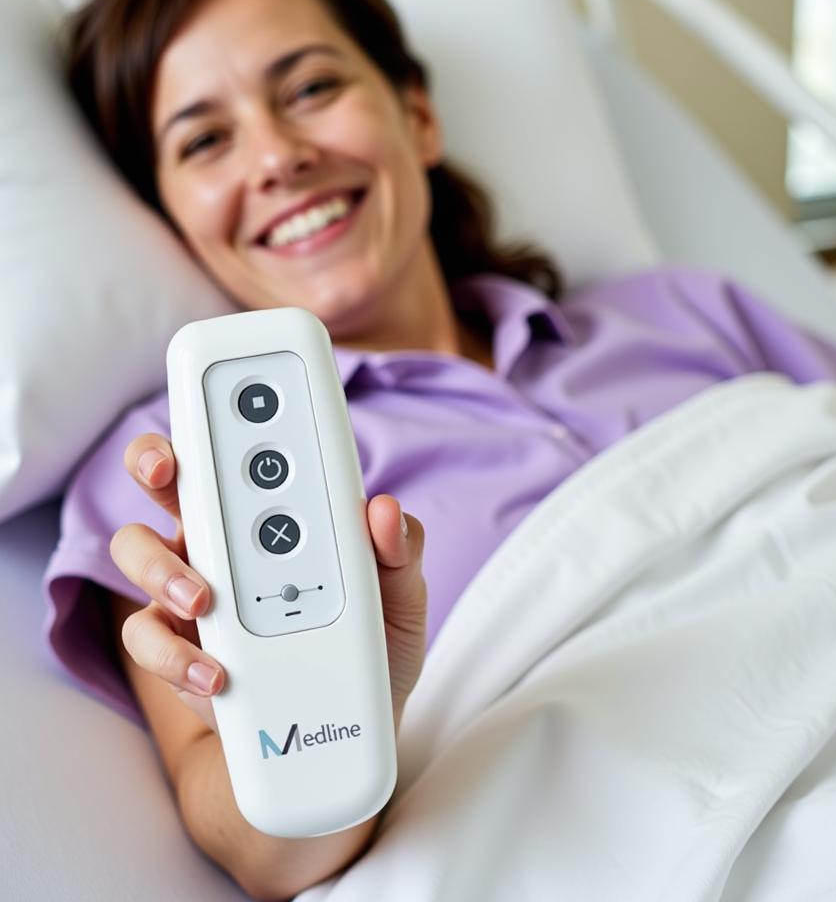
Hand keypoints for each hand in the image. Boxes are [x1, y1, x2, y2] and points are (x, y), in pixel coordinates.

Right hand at [110, 434, 427, 734]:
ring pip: (137, 550)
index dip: (222, 418)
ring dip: (162, 566)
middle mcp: (223, 540)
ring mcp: (192, 591)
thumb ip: (399, 552)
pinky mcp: (178, 650)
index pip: (243, 451)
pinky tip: (214, 672)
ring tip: (203, 600)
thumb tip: (384, 510)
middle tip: (167, 472)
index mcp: (278, 514)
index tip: (218, 403)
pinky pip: (145, 636)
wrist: (349, 731)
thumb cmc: (375, 642)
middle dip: (156, 462)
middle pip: (167, 481)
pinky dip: (173, 654)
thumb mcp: (400, 596)